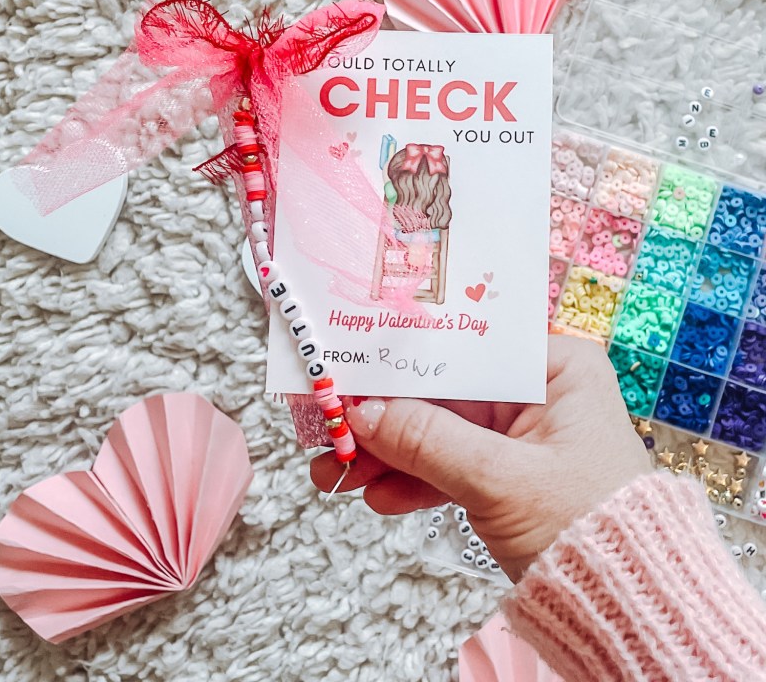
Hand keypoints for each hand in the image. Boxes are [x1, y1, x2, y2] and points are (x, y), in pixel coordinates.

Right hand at [311, 334, 651, 580]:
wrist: (627, 606)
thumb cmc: (593, 529)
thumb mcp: (501, 481)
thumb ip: (428, 440)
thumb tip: (363, 412)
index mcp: (556, 367)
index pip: (466, 350)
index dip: (404, 361)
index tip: (352, 371)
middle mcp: (539, 392)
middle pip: (444, 393)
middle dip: (385, 418)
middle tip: (331, 430)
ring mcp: (522, 435)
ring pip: (440, 432)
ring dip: (388, 455)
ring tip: (337, 473)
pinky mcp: (508, 475)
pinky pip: (451, 467)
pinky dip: (414, 481)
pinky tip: (377, 495)